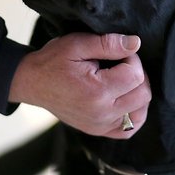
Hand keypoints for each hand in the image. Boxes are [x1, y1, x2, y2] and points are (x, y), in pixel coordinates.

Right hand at [9, 33, 150, 138]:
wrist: (32, 82)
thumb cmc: (53, 61)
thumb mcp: (77, 44)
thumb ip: (109, 44)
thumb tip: (136, 43)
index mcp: (97, 92)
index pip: (136, 75)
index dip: (132, 58)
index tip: (118, 52)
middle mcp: (101, 113)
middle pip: (143, 94)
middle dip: (138, 74)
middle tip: (121, 63)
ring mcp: (100, 125)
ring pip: (140, 113)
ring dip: (138, 93)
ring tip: (123, 79)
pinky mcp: (98, 130)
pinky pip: (128, 129)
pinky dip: (133, 114)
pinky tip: (124, 99)